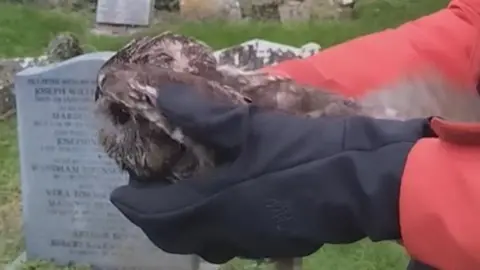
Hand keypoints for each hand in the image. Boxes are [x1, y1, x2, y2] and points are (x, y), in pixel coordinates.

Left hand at [110, 83, 432, 263]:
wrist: (363, 182)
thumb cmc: (306, 152)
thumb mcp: (253, 126)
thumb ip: (206, 115)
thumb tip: (163, 97)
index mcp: (218, 205)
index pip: (158, 216)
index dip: (133, 205)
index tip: (118, 192)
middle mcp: (229, 232)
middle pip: (175, 237)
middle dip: (152, 220)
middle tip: (145, 194)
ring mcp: (253, 242)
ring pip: (202, 242)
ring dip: (181, 224)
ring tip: (177, 197)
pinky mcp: (274, 242)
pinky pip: (228, 240)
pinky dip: (210, 226)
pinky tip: (221, 202)